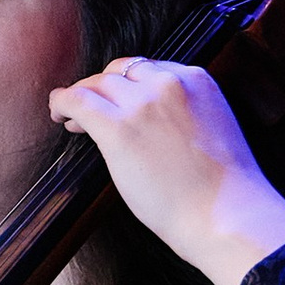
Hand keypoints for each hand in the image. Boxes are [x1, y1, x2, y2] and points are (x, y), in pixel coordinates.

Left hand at [46, 55, 284, 284]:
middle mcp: (169, 83)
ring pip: (97, 84)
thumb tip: (152, 123)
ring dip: (81, 97)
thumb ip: (187, 113)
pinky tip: (58, 114)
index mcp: (197, 80)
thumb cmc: (225, 190)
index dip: (128, 85)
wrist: (227, 216)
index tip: (120, 101)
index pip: (150, 69)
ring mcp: (142, 103)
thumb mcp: (214, 129)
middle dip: (104, 88)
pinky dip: (61, 103)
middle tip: (92, 110)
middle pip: (120, 72)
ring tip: (71, 117)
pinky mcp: (118, 128)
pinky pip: (77, 101)